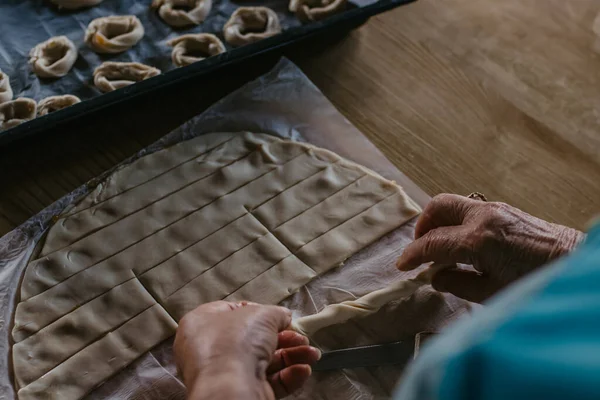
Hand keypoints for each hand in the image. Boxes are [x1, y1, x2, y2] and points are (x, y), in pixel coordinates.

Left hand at [174, 301, 320, 399]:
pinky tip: (304, 370)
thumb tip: (284, 316)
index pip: (231, 312)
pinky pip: (266, 382)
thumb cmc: (237, 340)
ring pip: (264, 361)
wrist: (230, 388)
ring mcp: (225, 374)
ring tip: (312, 354)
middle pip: (254, 339)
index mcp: (202, 323)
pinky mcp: (240, 393)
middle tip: (302, 338)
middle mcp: (210, 349)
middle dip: (284, 338)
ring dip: (292, 356)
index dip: (258, 311)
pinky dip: (287, 376)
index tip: (277, 315)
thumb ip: (276, 313)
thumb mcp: (261, 314)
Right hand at [396, 194, 583, 301]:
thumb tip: (436, 277)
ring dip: (438, 222)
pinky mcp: (503, 209)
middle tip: (419, 249)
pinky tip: (460, 243)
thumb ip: (457, 284)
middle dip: (422, 227)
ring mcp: (494, 209)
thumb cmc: (534, 283)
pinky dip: (454, 221)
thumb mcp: (492, 292)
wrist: (572, 263)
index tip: (402, 266)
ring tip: (438, 247)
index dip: (412, 255)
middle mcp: (482, 217)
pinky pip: (468, 208)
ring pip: (452, 204)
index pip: (432, 243)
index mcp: (477, 241)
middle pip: (438, 208)